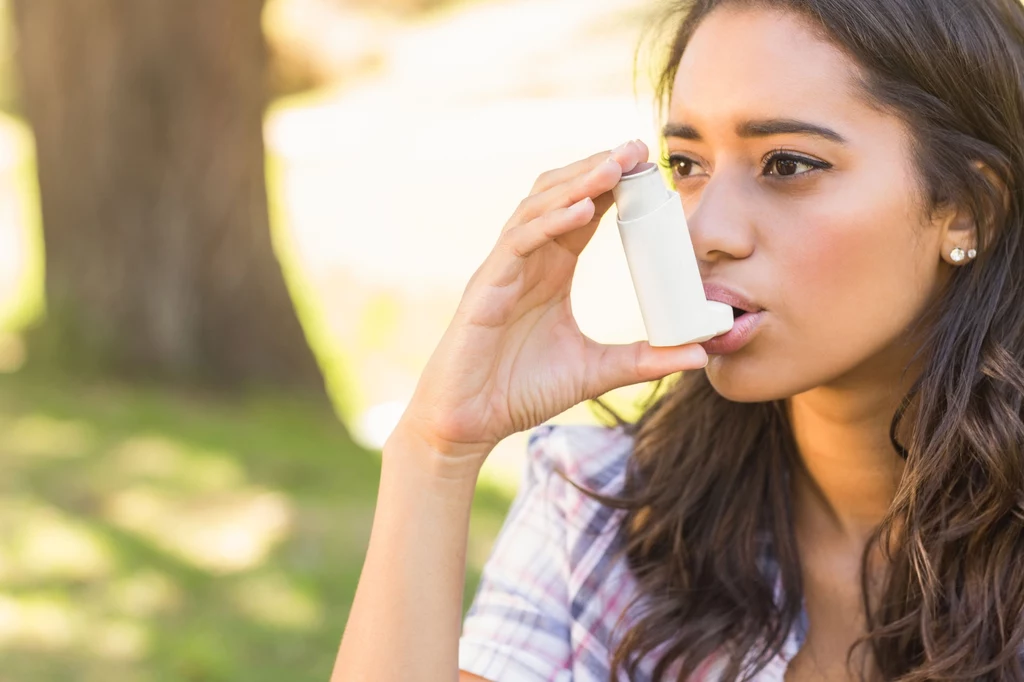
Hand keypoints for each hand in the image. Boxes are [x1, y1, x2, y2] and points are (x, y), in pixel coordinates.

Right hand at [394, 140, 708, 469]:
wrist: (469, 424)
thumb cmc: (520, 392)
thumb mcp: (595, 371)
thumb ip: (644, 359)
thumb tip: (701, 354)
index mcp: (551, 270)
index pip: (584, 212)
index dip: (613, 186)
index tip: (650, 165)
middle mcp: (526, 260)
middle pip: (559, 195)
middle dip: (595, 168)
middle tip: (636, 147)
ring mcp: (503, 270)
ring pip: (536, 209)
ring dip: (575, 185)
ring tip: (613, 166)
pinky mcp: (485, 288)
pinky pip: (517, 243)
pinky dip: (548, 224)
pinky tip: (580, 211)